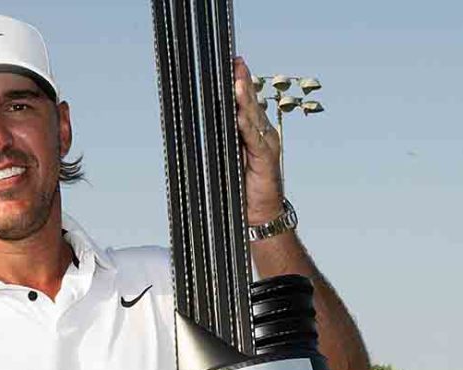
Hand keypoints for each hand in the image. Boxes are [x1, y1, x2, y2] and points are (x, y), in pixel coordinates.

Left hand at [233, 56, 284, 225]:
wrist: (258, 214)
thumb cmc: (241, 186)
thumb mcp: (227, 157)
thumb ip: (220, 138)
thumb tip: (196, 121)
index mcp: (251, 130)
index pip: (244, 101)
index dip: (238, 81)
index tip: (230, 61)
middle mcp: (261, 132)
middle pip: (250, 102)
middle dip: (242, 81)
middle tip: (235, 62)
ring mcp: (265, 144)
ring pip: (254, 117)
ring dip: (245, 99)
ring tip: (237, 82)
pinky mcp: (266, 159)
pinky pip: (255, 140)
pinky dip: (248, 127)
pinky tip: (241, 116)